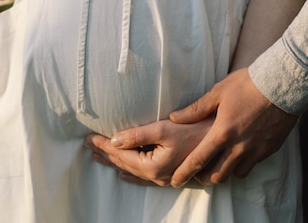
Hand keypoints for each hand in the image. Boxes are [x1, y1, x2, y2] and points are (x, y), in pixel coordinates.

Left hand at [83, 118, 211, 186]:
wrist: (221, 139)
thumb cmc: (194, 129)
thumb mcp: (163, 129)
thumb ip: (136, 135)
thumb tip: (113, 140)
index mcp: (152, 166)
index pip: (120, 154)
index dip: (103, 144)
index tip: (88, 137)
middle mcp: (157, 177)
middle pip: (124, 164)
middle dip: (104, 153)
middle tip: (87, 145)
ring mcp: (165, 178)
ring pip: (132, 170)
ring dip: (114, 162)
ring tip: (97, 156)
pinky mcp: (172, 174)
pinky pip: (145, 177)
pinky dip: (131, 174)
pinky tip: (122, 174)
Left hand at [168, 68, 297, 186]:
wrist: (283, 83)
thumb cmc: (248, 84)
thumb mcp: (218, 92)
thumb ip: (196, 109)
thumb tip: (175, 118)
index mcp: (222, 133)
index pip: (198, 160)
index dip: (184, 173)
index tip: (175, 181)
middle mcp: (239, 147)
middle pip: (216, 175)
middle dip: (203, 178)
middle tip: (195, 174)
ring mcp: (256, 150)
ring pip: (235, 174)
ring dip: (223, 172)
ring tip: (216, 165)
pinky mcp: (269, 150)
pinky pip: (251, 165)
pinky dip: (241, 165)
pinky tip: (237, 156)